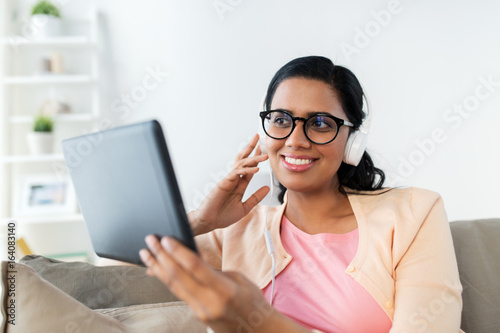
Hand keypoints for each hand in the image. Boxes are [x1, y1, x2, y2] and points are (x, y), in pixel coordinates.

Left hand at [140, 235, 279, 332]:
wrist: (257, 330)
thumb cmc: (252, 301)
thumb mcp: (238, 278)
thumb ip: (213, 268)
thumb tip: (191, 255)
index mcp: (225, 291)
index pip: (195, 268)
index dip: (178, 252)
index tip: (166, 239)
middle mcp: (210, 304)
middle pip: (179, 277)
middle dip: (161, 256)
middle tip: (150, 241)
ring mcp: (201, 312)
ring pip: (174, 286)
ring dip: (158, 267)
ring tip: (146, 253)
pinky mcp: (196, 315)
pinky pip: (178, 293)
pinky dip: (166, 279)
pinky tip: (157, 269)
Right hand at [189, 133, 269, 234]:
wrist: (209, 221)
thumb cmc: (223, 216)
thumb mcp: (245, 208)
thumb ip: (255, 198)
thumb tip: (267, 188)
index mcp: (238, 185)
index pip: (249, 168)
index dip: (256, 159)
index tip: (263, 151)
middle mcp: (233, 179)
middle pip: (243, 159)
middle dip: (250, 148)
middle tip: (258, 137)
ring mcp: (228, 180)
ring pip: (241, 164)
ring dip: (253, 158)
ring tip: (264, 155)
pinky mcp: (224, 183)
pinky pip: (236, 173)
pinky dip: (246, 170)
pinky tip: (255, 169)